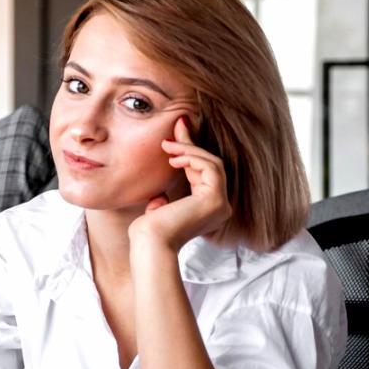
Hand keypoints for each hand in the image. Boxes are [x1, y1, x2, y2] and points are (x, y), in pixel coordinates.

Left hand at [129, 117, 231, 253]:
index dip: (191, 151)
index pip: (203, 172)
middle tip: (178, 125)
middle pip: (211, 164)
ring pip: (213, 163)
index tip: (177, 132)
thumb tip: (161, 195)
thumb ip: (165, 200)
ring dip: (190, 150)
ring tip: (168, 146)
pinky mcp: (216, 199)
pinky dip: (193, 158)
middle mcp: (219, 207)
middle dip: (193, 143)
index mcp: (207, 208)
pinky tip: (174, 158)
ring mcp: (221, 204)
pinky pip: (211, 168)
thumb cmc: (148, 231)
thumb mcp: (158, 208)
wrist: (149, 243)